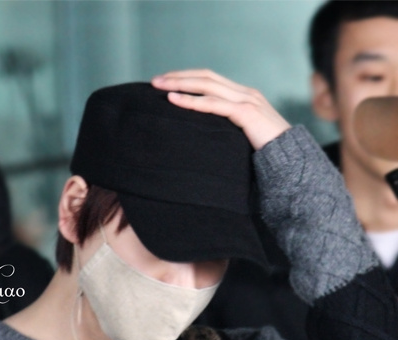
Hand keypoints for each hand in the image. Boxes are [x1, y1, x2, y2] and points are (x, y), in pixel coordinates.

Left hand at [152, 70, 290, 150]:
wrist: (290, 158)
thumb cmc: (263, 152)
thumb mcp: (240, 134)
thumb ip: (225, 127)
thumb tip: (201, 134)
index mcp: (243, 95)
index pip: (210, 79)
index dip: (187, 77)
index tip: (166, 82)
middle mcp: (244, 92)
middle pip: (206, 76)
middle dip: (179, 76)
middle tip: (155, 80)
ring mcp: (246, 100)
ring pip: (208, 85)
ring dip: (180, 84)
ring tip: (159, 86)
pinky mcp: (246, 113)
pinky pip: (214, 104)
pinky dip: (192, 101)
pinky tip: (174, 100)